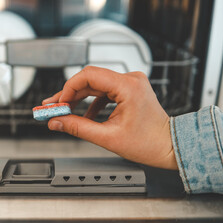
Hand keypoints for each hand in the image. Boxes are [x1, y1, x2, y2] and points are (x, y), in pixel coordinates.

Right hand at [43, 66, 176, 169]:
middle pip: (90, 80)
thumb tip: (57, 122)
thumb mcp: (107, 137)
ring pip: (95, 85)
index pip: (89, 76)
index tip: (58, 103)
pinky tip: (84, 116)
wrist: (169, 146)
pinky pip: (104, 92)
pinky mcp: (129, 90)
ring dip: (79, 98)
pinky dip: (92, 103)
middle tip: (53, 106)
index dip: (68, 88)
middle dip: (69, 94)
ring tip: (64, 111)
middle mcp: (130, 80)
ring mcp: (130, 84)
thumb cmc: (149, 143)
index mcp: (128, 87)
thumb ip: (77, 128)